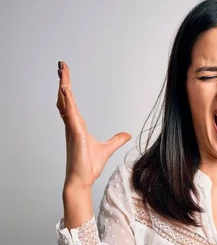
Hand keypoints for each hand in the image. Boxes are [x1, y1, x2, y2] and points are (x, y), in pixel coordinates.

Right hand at [57, 61, 130, 189]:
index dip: (67, 88)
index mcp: (77, 125)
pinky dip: (67, 101)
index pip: (71, 102)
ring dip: (63, 86)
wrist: (82, 179)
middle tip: (60, 65)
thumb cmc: (89, 165)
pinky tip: (66, 90)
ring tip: (61, 71)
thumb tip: (127, 134)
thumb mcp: (107, 148)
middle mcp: (72, 124)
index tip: (64, 74)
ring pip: (65, 102)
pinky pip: (69, 114)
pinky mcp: (75, 134)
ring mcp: (72, 128)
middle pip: (65, 98)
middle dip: (63, 81)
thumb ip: (116, 140)